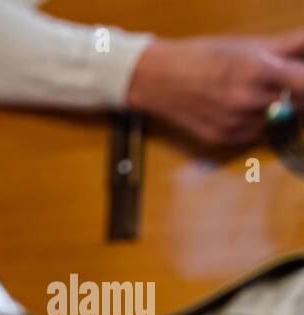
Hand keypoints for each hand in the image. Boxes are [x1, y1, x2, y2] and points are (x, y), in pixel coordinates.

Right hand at [126, 30, 303, 145]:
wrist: (157, 79)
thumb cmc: (200, 57)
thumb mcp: (247, 45)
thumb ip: (291, 44)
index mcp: (257, 69)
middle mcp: (247, 100)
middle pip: (296, 102)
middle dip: (292, 92)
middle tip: (277, 80)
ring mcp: (235, 122)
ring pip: (276, 119)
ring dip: (273, 107)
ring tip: (251, 92)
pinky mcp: (223, 138)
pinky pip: (255, 132)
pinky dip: (254, 121)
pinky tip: (236, 107)